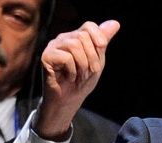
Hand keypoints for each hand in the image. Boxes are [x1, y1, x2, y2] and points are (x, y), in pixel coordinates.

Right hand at [35, 20, 120, 140]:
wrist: (69, 99)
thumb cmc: (82, 81)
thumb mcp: (98, 61)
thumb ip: (103, 42)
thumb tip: (115, 23)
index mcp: (76, 38)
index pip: (88, 26)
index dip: (98, 35)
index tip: (102, 46)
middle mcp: (63, 39)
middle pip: (83, 36)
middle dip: (92, 58)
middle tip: (88, 72)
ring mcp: (53, 46)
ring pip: (74, 45)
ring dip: (82, 65)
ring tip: (79, 75)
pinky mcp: (46, 56)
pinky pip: (66, 57)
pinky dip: (72, 70)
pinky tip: (68, 76)